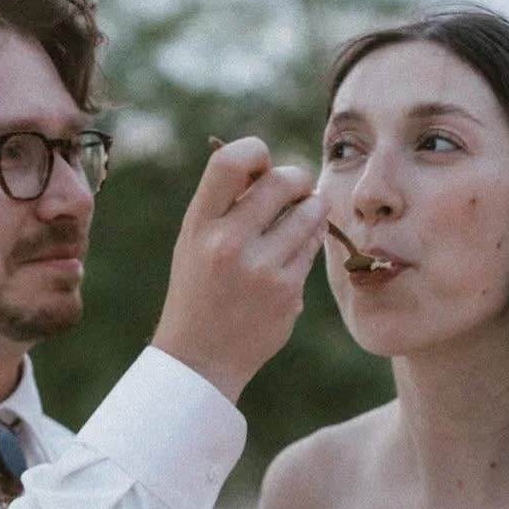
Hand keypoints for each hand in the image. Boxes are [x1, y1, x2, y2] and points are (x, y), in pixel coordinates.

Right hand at [151, 137, 326, 402]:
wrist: (199, 358)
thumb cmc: (199, 288)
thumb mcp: (195, 240)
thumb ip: (227, 203)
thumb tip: (271, 164)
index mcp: (199, 225)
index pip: (231, 160)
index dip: (255, 151)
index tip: (262, 165)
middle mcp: (228, 243)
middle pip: (283, 180)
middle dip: (296, 177)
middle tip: (295, 189)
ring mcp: (262, 270)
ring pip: (311, 212)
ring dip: (312, 207)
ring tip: (298, 218)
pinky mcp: (288, 292)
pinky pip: (313, 247)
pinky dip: (309, 242)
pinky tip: (291, 254)